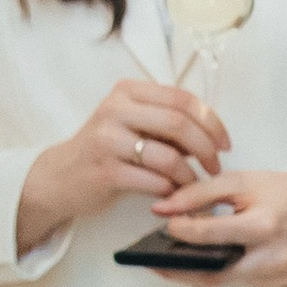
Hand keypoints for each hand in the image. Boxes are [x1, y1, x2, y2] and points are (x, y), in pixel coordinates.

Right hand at [15, 76, 228, 257]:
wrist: (62, 176)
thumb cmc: (108, 150)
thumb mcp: (134, 124)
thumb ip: (167, 123)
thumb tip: (213, 133)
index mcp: (128, 92)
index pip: (182, 99)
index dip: (212, 122)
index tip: (225, 144)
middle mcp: (115, 110)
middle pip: (179, 124)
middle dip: (206, 149)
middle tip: (216, 167)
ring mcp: (107, 140)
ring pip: (168, 156)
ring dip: (190, 175)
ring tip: (194, 186)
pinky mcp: (105, 171)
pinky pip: (153, 182)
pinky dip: (171, 191)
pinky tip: (173, 195)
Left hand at [148, 164, 286, 286]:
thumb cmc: (284, 194)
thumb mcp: (242, 182)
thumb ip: (199, 193)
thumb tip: (163, 208)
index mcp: (265, 226)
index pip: (212, 235)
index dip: (183, 230)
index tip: (165, 222)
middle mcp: (272, 257)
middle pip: (213, 273)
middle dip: (179, 269)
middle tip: (153, 260)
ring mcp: (275, 276)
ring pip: (223, 280)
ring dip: (195, 271)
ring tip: (169, 259)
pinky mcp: (274, 285)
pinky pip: (237, 280)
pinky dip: (217, 270)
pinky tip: (201, 260)